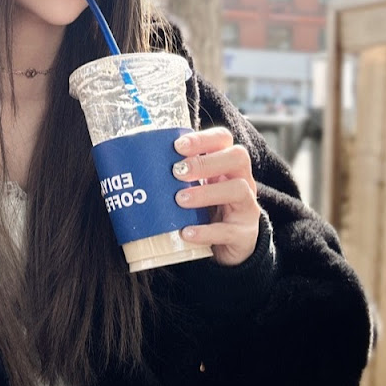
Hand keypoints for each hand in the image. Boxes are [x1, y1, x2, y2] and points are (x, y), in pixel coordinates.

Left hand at [172, 127, 260, 265]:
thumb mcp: (197, 189)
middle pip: (238, 157)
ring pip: (238, 190)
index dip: (202, 139)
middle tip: (176, 171)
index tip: (177, 146)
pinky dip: (206, 231)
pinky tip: (186, 232)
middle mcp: (243, 180)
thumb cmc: (207, 210)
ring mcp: (247, 207)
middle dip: (205, 162)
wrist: (231, 246)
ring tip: (179, 200)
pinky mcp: (244, 235)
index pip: (223, 139)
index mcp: (227, 165)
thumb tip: (138, 165)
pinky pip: (229, 231)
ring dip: (206, 193)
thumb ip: (178, 176)